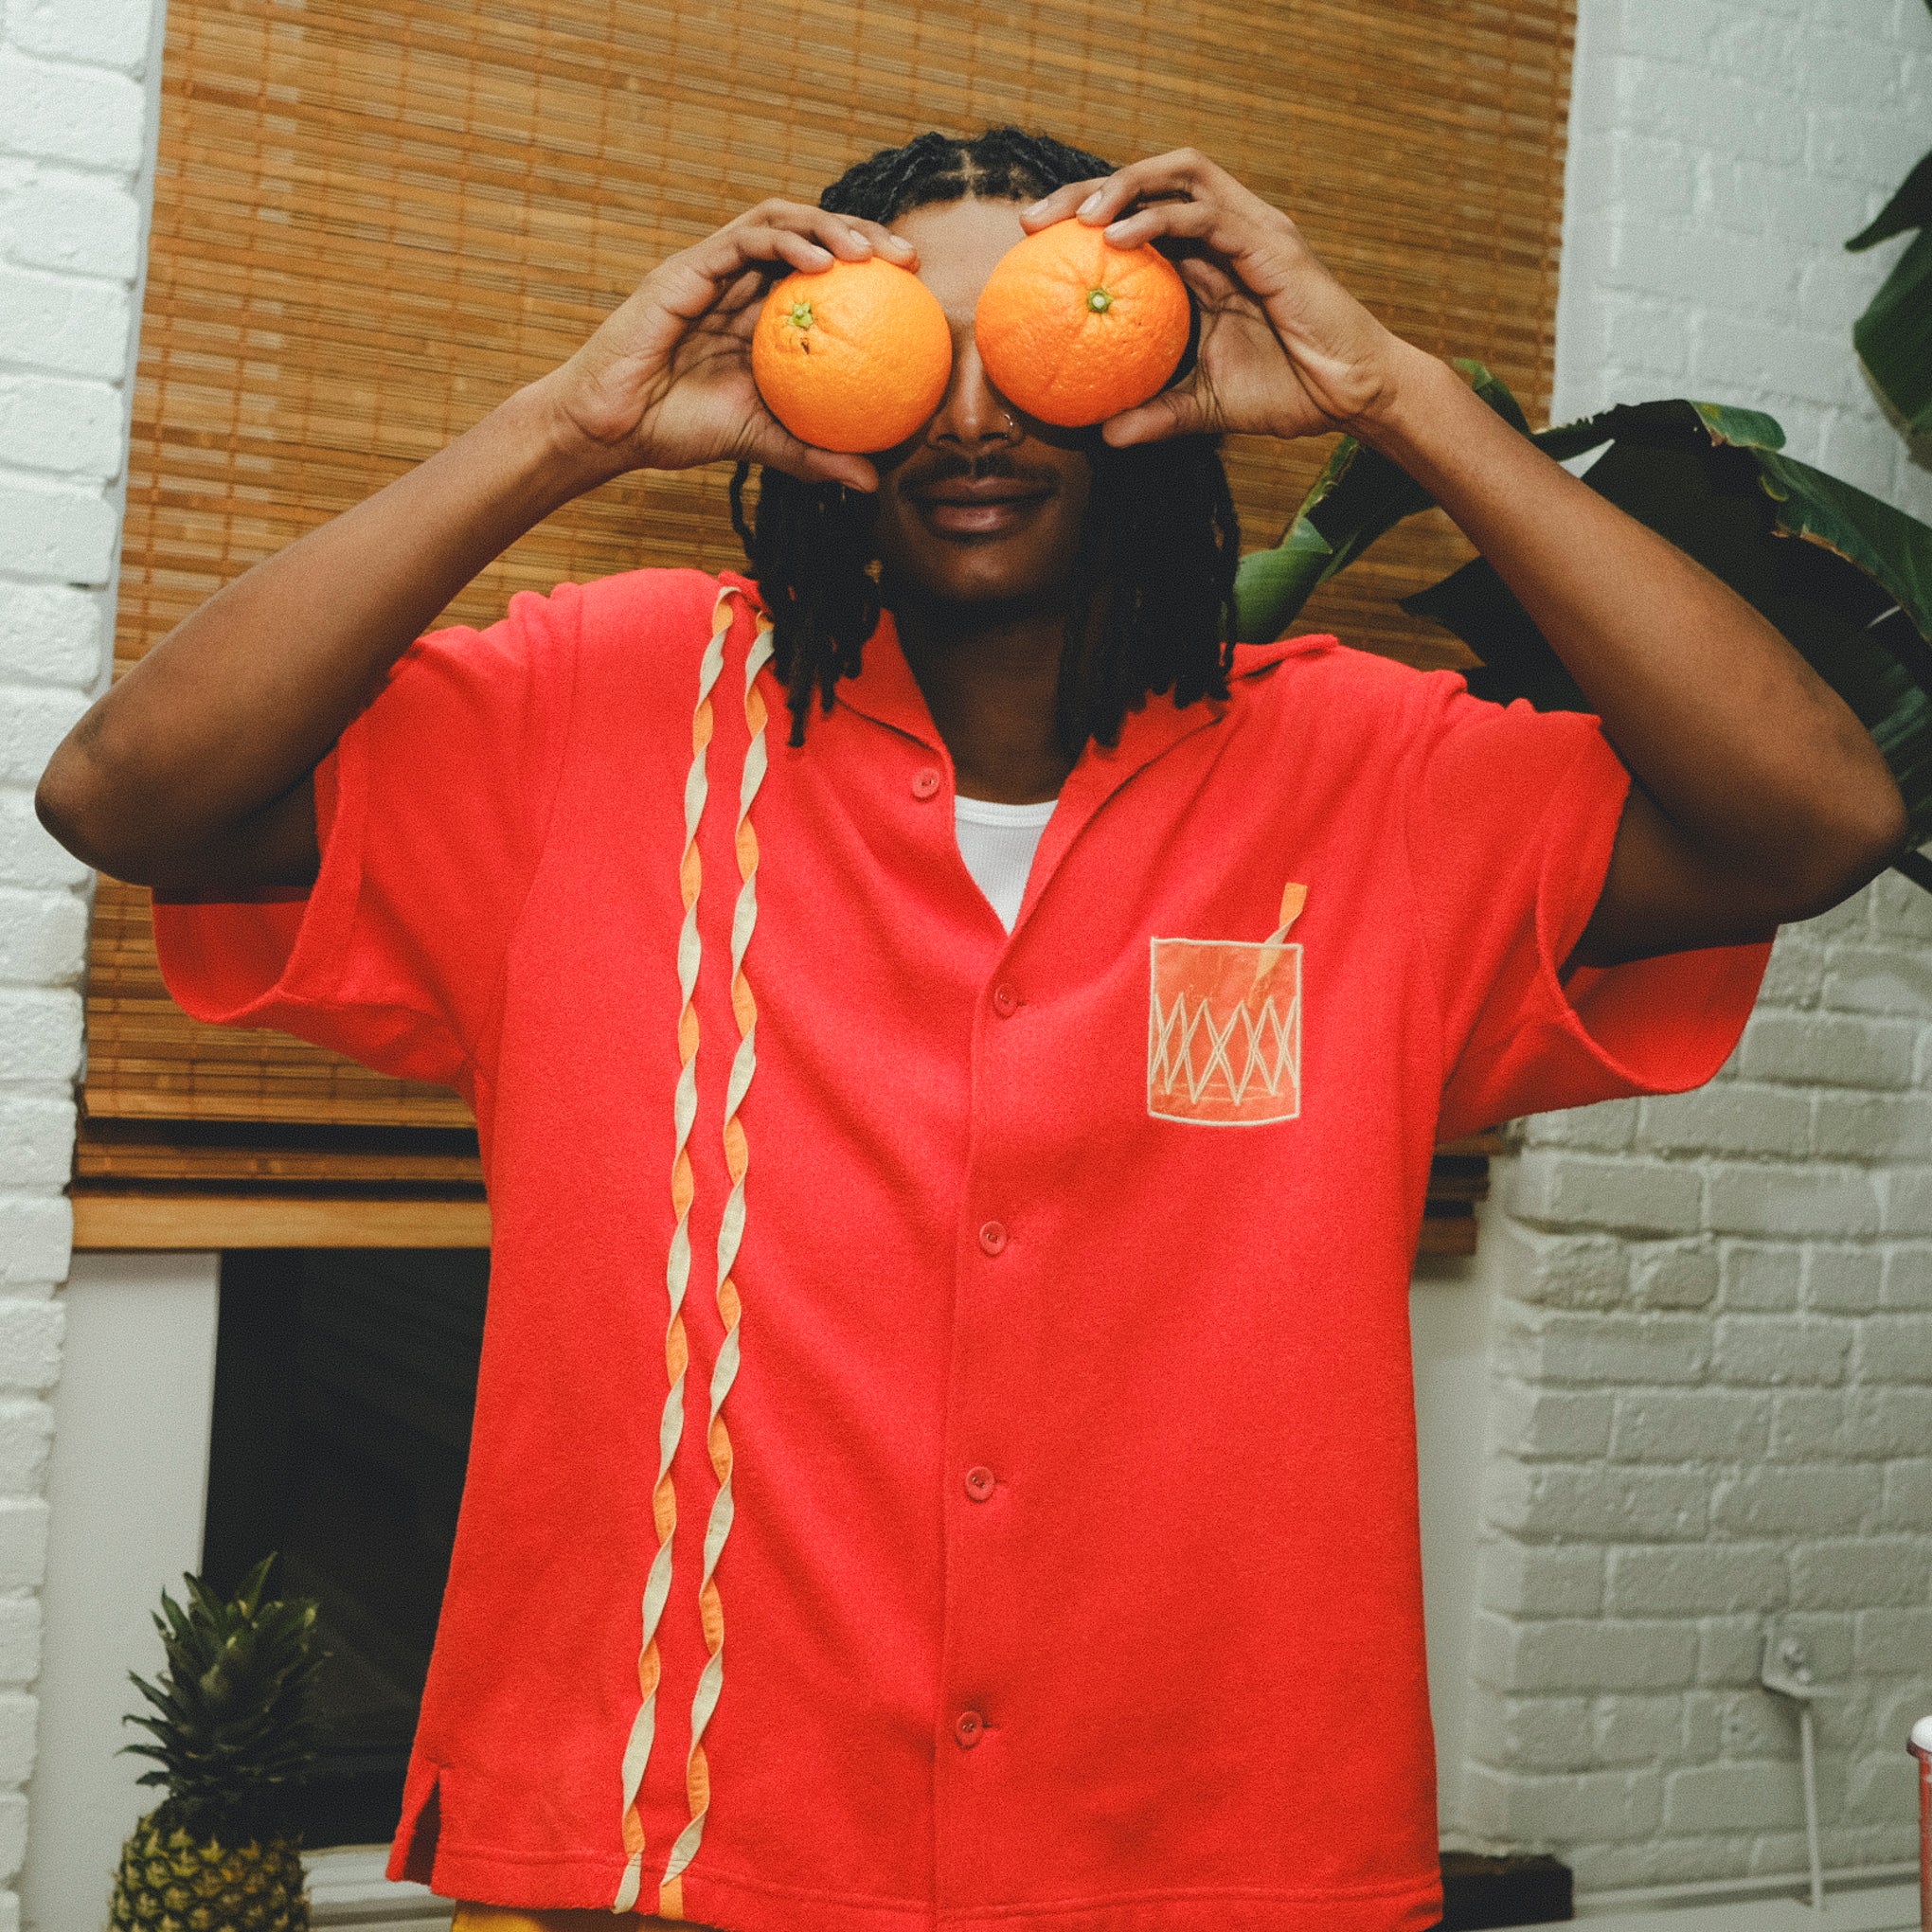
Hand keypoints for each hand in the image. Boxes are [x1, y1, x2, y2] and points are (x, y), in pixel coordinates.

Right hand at [535, 201, 921, 491]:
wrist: (610, 428)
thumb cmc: (677, 430)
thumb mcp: (761, 442)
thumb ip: (812, 453)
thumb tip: (870, 482)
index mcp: (760, 313)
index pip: (824, 274)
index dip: (870, 270)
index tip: (914, 286)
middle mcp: (741, 282)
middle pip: (811, 235)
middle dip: (863, 234)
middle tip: (907, 258)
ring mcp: (714, 269)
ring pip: (780, 221)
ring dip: (829, 227)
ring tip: (867, 253)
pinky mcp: (688, 267)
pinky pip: (744, 238)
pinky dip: (787, 242)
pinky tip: (821, 265)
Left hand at [1020, 149, 1425, 447]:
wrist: (1353, 396)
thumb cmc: (1289, 394)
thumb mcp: (1207, 407)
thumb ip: (1158, 414)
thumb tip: (1104, 436)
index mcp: (1207, 259)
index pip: (1139, 216)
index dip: (1085, 217)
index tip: (1032, 244)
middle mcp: (1226, 231)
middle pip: (1149, 181)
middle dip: (1087, 189)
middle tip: (1033, 222)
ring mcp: (1251, 227)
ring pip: (1178, 175)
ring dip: (1122, 186)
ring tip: (1076, 217)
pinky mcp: (1271, 240)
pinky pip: (1205, 214)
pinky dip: (1159, 219)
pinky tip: (1118, 240)